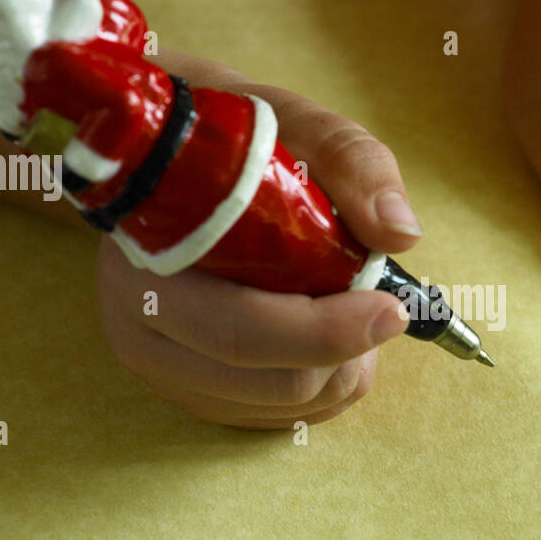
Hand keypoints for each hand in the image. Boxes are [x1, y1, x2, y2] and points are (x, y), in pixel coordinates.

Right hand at [98, 57, 419, 427]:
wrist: (169, 162)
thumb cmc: (232, 142)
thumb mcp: (293, 123)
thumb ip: (352, 165)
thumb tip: (400, 232)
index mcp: (148, 262)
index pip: (241, 329)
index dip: (325, 331)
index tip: (390, 307)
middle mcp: (140, 329)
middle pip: (273, 382)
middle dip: (349, 351)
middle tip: (385, 307)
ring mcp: (163, 371)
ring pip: (285, 406)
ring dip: (344, 367)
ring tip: (354, 309)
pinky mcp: (190, 393)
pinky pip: (281, 416)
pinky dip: (326, 383)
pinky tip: (328, 334)